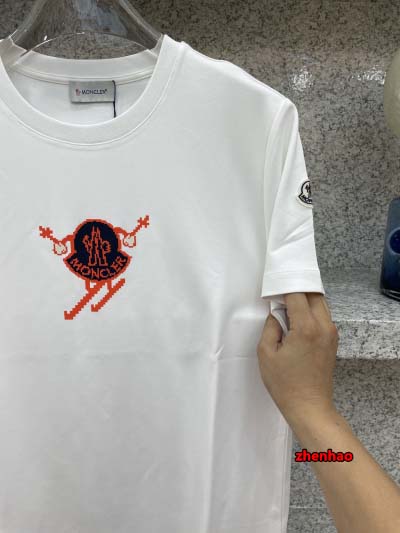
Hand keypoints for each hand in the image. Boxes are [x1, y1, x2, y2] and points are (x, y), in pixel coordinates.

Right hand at [256, 293, 338, 423]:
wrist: (309, 406)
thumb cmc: (284, 383)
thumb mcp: (266, 353)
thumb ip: (270, 326)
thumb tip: (276, 313)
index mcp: (306, 327)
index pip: (297, 294)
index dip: (283, 289)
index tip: (271, 291)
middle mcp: (323, 326)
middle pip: (313, 294)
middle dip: (296, 290)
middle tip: (279, 293)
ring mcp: (331, 333)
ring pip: (320, 303)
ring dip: (305, 299)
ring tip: (286, 304)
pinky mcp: (332, 340)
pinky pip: (323, 316)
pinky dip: (310, 310)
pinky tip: (296, 317)